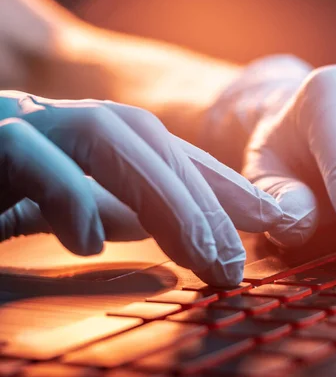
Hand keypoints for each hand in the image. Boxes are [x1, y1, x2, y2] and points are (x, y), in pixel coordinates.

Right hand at [0, 91, 281, 285]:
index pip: (162, 150)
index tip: (268, 217)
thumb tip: (147, 225)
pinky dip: (67, 195)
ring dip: (163, 196)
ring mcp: (15, 120)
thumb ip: (94, 208)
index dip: (219, 182)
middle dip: (204, 197)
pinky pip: (29, 153)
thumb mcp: (41, 208)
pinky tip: (88, 243)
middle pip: (148, 139)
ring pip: (105, 135)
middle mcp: (53, 119)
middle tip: (238, 258)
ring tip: (198, 253)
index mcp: (76, 135)